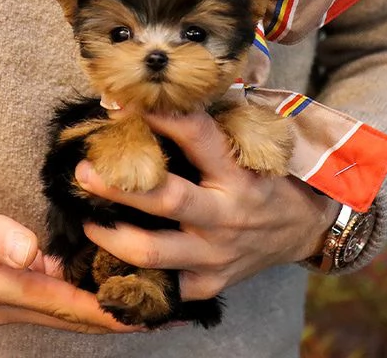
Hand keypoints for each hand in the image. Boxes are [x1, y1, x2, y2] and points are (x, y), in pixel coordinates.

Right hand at [0, 164, 140, 332]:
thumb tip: (29, 252)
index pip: (62, 304)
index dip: (104, 310)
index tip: (143, 312)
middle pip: (65, 315)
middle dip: (109, 316)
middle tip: (153, 312)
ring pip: (57, 310)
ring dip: (94, 309)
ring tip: (134, 301)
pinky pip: (44, 298)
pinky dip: (73, 297)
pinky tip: (93, 284)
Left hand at [75, 112, 339, 300]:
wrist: (302, 230)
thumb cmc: (270, 181)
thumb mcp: (254, 150)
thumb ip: (215, 129)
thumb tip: (165, 102)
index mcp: (238, 174)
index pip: (197, 136)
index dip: (162, 117)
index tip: (126, 105)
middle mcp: (226, 215)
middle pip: (164, 200)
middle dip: (118, 186)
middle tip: (84, 172)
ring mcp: (217, 254)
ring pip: (153, 251)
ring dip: (112, 236)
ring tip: (88, 221)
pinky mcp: (210, 284)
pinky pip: (163, 284)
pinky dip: (134, 274)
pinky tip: (113, 260)